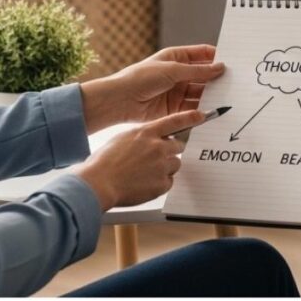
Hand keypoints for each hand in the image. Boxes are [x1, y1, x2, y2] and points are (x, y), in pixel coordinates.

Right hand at [72, 109, 204, 209]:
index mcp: (146, 133)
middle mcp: (158, 147)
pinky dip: (160, 184)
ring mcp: (161, 165)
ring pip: (175, 164)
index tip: (202, 115)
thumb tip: (149, 140)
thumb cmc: (103, 163)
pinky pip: (168, 182)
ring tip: (145, 174)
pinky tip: (144, 185)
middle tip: (154, 159)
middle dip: (169, 151)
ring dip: (165, 168)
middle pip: (178, 146)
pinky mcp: (162, 183)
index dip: (190, 118)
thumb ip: (140, 137)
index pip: (174, 121)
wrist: (98, 183)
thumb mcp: (122, 139)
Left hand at [80, 45, 224, 132]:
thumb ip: (198, 71)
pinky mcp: (175, 109)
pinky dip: (203, 109)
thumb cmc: (141, 78)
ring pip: (201, 92)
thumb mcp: (172, 70)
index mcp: (176, 57)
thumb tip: (220, 67)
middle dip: (218, 78)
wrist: (120, 101)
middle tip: (236, 82)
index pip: (202, 55)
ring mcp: (177, 91)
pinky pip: (193, 107)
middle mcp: (178, 74)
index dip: (217, 57)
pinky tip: (214, 110)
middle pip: (204, 75)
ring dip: (212, 95)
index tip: (234, 62)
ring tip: (228, 97)